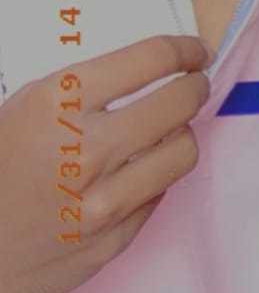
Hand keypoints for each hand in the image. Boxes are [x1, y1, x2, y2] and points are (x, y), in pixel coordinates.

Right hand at [0, 34, 210, 292]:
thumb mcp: (28, 104)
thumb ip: (86, 87)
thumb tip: (151, 69)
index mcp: (60, 101)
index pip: (152, 59)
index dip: (184, 50)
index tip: (195, 52)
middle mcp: (86, 149)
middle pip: (180, 103)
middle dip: (194, 87)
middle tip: (193, 84)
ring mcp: (101, 202)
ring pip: (183, 152)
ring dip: (180, 134)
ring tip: (168, 131)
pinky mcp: (110, 243)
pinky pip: (157, 197)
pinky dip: (154, 179)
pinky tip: (138, 173)